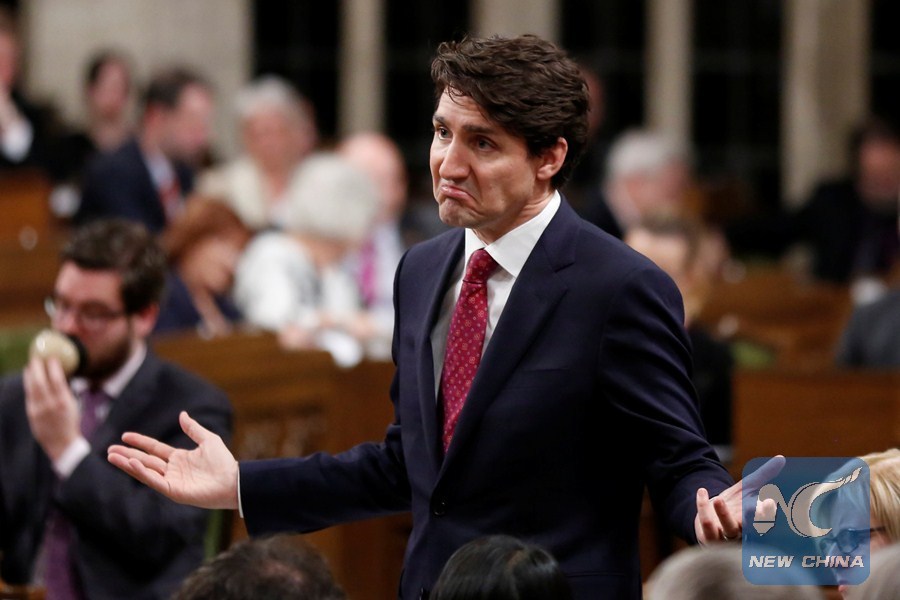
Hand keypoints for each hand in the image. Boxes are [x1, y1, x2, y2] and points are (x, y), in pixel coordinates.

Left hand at [23, 356, 80, 460]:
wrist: (62, 442)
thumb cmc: (70, 421)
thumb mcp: (73, 405)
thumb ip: (64, 390)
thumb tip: (59, 373)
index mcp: (64, 401)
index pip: (57, 379)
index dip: (53, 367)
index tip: (52, 358)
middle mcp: (51, 405)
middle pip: (41, 382)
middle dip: (38, 368)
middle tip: (37, 357)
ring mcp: (39, 410)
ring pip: (32, 388)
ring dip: (30, 375)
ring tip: (31, 365)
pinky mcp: (32, 414)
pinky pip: (29, 395)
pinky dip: (28, 385)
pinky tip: (29, 378)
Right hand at [107, 411, 238, 509]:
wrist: (233, 480)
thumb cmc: (223, 462)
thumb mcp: (207, 440)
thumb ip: (193, 429)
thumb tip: (182, 414)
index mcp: (179, 458)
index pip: (154, 448)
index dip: (140, 442)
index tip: (125, 435)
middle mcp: (172, 470)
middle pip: (144, 460)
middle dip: (127, 454)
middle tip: (109, 450)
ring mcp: (171, 481)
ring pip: (145, 470)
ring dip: (128, 464)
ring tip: (112, 456)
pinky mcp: (172, 490)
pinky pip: (154, 480)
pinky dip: (142, 472)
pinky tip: (130, 463)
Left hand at [695, 455, 784, 543]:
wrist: (710, 517)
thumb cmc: (735, 504)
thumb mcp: (748, 487)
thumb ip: (764, 474)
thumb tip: (781, 458)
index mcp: (755, 518)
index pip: (765, 518)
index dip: (768, 512)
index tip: (771, 502)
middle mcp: (743, 530)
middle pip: (751, 527)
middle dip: (755, 519)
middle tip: (756, 506)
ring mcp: (726, 535)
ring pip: (728, 528)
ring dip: (723, 514)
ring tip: (719, 499)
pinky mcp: (708, 536)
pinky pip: (706, 524)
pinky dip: (703, 507)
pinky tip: (702, 492)